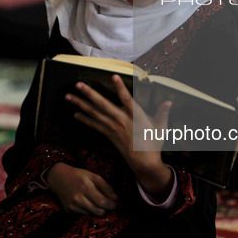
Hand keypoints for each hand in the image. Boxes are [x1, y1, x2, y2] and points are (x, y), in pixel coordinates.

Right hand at [46, 162, 117, 215]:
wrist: (59, 178)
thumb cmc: (78, 176)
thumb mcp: (93, 176)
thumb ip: (106, 187)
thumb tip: (116, 198)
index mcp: (85, 187)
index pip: (102, 202)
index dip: (112, 205)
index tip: (118, 204)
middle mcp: (77, 198)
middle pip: (98, 211)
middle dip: (107, 209)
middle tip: (109, 204)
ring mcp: (72, 206)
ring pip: (92, 214)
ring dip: (98, 210)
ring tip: (96, 201)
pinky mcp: (68, 211)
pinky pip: (84, 215)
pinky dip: (89, 210)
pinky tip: (86, 202)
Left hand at [67, 75, 173, 198]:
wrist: (144, 161)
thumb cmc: (153, 142)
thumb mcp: (160, 126)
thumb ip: (163, 112)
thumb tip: (168, 101)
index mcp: (135, 115)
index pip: (127, 98)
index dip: (120, 87)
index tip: (114, 76)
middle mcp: (121, 119)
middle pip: (102, 104)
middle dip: (89, 93)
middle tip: (78, 85)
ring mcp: (113, 127)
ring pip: (94, 113)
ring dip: (81, 104)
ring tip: (69, 97)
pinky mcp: (109, 134)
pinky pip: (94, 125)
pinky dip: (85, 119)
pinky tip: (76, 113)